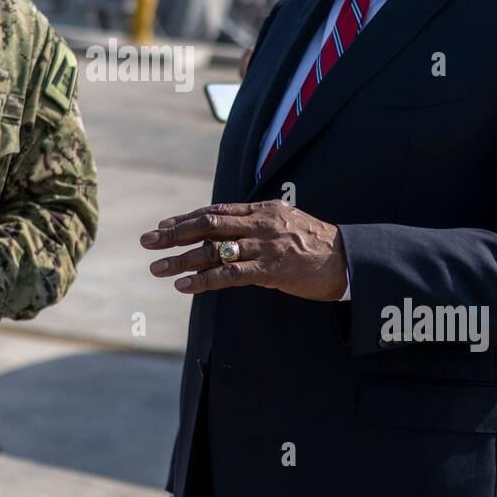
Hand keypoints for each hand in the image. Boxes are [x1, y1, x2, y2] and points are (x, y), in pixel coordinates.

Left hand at [139, 201, 346, 300]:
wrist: (349, 259)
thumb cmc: (317, 244)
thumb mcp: (287, 223)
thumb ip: (259, 224)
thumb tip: (233, 230)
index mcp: (261, 210)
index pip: (215, 211)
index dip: (186, 218)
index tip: (163, 225)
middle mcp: (258, 223)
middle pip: (207, 225)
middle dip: (173, 233)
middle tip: (147, 241)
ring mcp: (263, 246)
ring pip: (213, 250)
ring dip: (181, 259)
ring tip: (156, 268)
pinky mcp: (270, 269)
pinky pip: (230, 275)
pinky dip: (204, 280)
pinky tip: (183, 286)